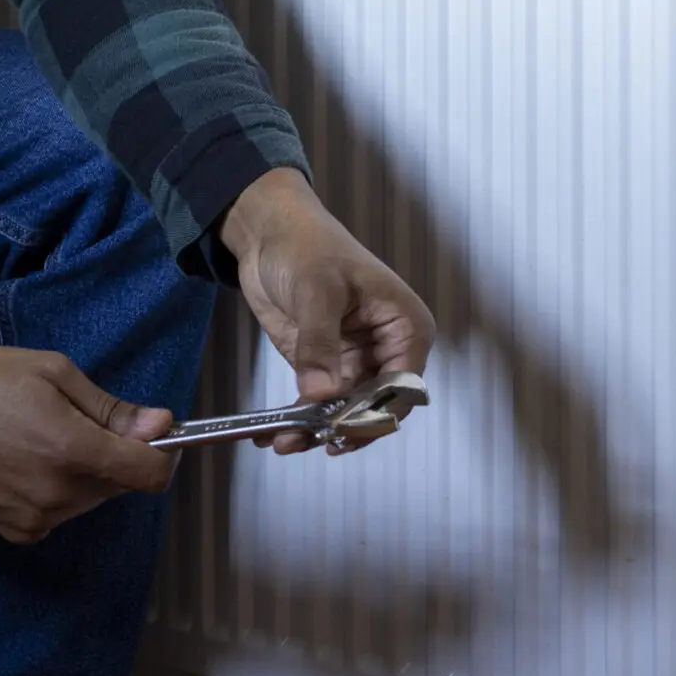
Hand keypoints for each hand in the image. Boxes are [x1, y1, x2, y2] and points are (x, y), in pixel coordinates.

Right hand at [0, 345, 176, 544]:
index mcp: (74, 451)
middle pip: (120, 485)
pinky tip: (24, 462)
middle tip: (78, 420)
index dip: (162, 453)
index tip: (153, 434)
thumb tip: (160, 426)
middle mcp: (59, 494)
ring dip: (84, 473)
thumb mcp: (53, 373)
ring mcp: (37, 518)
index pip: (150, 474)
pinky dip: (56, 491)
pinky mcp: (16, 531)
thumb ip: (110, 408)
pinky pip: (59, 513)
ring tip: (41, 437)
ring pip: (90, 499)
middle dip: (115, 455)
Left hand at [219, 169, 436, 453]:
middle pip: (373, 407)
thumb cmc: (307, 246)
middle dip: (340, 429)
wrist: (270, 232)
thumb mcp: (317, 291)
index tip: (340, 432)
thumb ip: (321, 343)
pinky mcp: (324, 367)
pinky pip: (317, 404)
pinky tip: (270, 436)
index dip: (374, 415)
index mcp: (405, 329)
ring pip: (343, 412)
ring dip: (314, 431)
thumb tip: (322, 394)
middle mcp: (386, 351)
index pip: (402, 388)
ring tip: (280, 443)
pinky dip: (296, 421)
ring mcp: (354, 362)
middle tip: (303, 440)